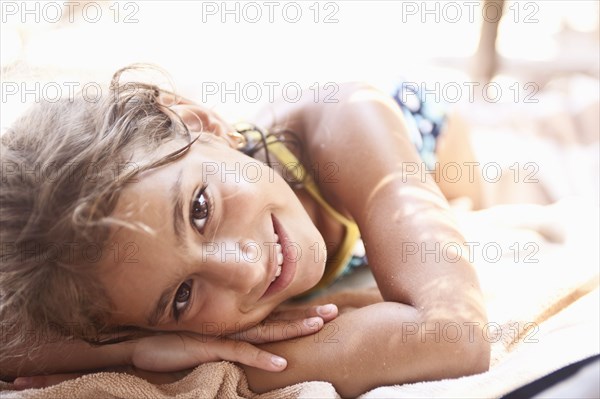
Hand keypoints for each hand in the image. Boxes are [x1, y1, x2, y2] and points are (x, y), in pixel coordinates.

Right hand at [12, 304, 338, 389]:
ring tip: (320, 326)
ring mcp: (222, 334)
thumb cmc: (170, 337)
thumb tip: (248, 340)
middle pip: (277, 319)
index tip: (324, 307)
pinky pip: (240, 354)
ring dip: (293, 328)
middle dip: (307, 314)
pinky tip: (281, 365)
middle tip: (336, 310)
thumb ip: (226, 334)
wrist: (135, 339)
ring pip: (265, 331)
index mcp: (234, 320)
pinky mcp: (208, 348)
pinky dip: (262, 360)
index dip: (299, 310)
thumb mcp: (204, 335)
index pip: (273, 314)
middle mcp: (232, 323)